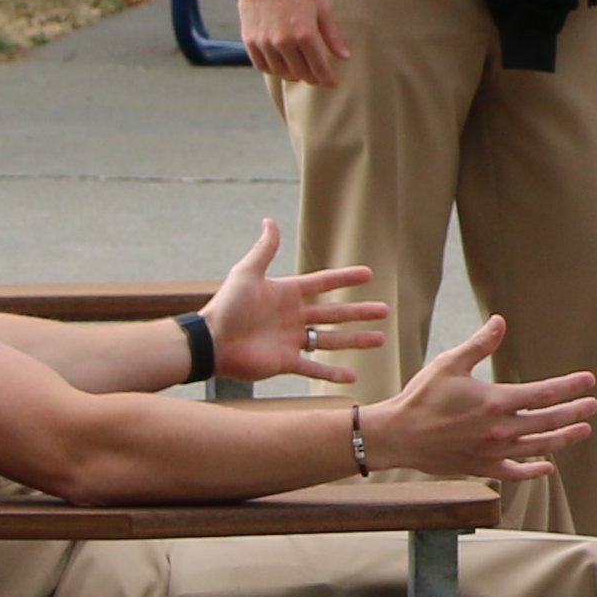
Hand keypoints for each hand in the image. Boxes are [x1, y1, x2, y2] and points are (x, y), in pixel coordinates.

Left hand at [197, 222, 386, 390]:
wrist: (212, 342)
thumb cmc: (227, 306)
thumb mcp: (247, 272)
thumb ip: (264, 249)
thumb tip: (270, 221)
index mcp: (286, 294)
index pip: (323, 283)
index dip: (344, 278)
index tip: (368, 274)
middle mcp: (292, 317)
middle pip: (334, 313)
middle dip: (359, 312)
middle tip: (384, 310)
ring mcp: (291, 341)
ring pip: (330, 340)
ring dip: (355, 340)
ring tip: (380, 339)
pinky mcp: (285, 362)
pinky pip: (314, 368)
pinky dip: (333, 373)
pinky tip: (353, 375)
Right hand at [241, 0, 347, 87]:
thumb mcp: (321, 8)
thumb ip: (333, 35)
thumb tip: (345, 57)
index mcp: (304, 34)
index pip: (319, 67)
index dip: (327, 79)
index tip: (332, 84)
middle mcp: (283, 42)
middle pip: (300, 73)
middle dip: (312, 78)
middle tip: (317, 77)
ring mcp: (265, 43)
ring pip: (281, 73)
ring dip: (293, 75)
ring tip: (299, 71)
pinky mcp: (250, 41)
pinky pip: (262, 66)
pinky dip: (273, 69)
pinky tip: (280, 65)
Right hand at [369, 313, 596, 485]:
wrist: (397, 435)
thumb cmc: (422, 397)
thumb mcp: (450, 363)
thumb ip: (480, 344)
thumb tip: (500, 321)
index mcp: (496, 401)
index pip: (544, 393)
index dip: (570, 386)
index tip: (589, 380)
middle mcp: (500, 430)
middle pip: (548, 422)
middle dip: (574, 412)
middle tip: (593, 406)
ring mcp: (492, 452)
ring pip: (538, 448)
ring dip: (563, 439)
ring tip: (583, 431)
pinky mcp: (481, 468)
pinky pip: (514, 473)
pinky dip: (533, 472)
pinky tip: (547, 468)